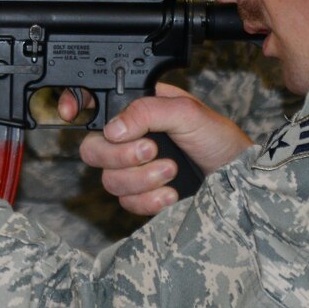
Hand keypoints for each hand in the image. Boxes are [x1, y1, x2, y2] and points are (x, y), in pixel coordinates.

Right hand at [79, 82, 251, 215]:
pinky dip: (149, 200)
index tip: (71, 114)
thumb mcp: (188, 113)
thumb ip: (148, 112)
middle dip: (120, 155)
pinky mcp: (142, 197)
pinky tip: (170, 194)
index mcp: (137, 110)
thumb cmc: (219, 139)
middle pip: (93, 149)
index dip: (75, 105)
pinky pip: (126, 203)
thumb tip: (114, 129)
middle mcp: (130, 139)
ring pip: (109, 180)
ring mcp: (134, 170)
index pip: (94, 104)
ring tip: (171, 171)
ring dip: (142, 178)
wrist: (238, 180)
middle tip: (151, 151)